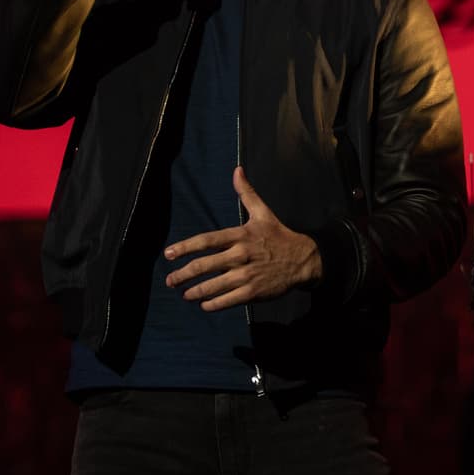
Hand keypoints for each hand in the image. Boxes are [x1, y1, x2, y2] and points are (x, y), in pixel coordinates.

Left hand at [164, 166, 322, 311]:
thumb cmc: (280, 235)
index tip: (169, 254)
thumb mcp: (264, 213)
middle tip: (171, 280)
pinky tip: (205, 304)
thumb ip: (247, 193)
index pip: (206, 241)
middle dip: (183, 275)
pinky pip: (227, 300)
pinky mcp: (253, 292)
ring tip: (185, 294)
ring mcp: (247, 275)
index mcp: (240, 235)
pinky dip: (213, 304)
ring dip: (195, 292)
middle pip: (204, 266)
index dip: (185, 247)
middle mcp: (240, 255)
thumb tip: (237, 170)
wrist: (304, 259)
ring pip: (212, 286)